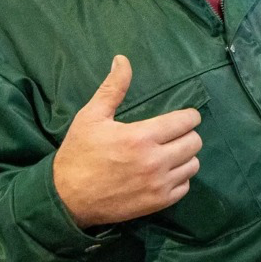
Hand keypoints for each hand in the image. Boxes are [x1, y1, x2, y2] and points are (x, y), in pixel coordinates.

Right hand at [53, 56, 201, 228]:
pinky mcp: (158, 203)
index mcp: (141, 137)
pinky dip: (180, 178)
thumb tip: (123, 59)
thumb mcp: (91, 117)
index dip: (189, 116)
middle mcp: (156, 161)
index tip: (184, 117)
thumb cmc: (78, 154)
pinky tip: (166, 173)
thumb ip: (113, 88)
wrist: (65, 198)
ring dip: (186, 157)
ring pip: (193, 165)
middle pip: (195, 142)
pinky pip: (185, 186)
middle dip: (188, 134)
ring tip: (170, 153)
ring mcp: (158, 184)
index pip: (186, 121)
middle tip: (174, 134)